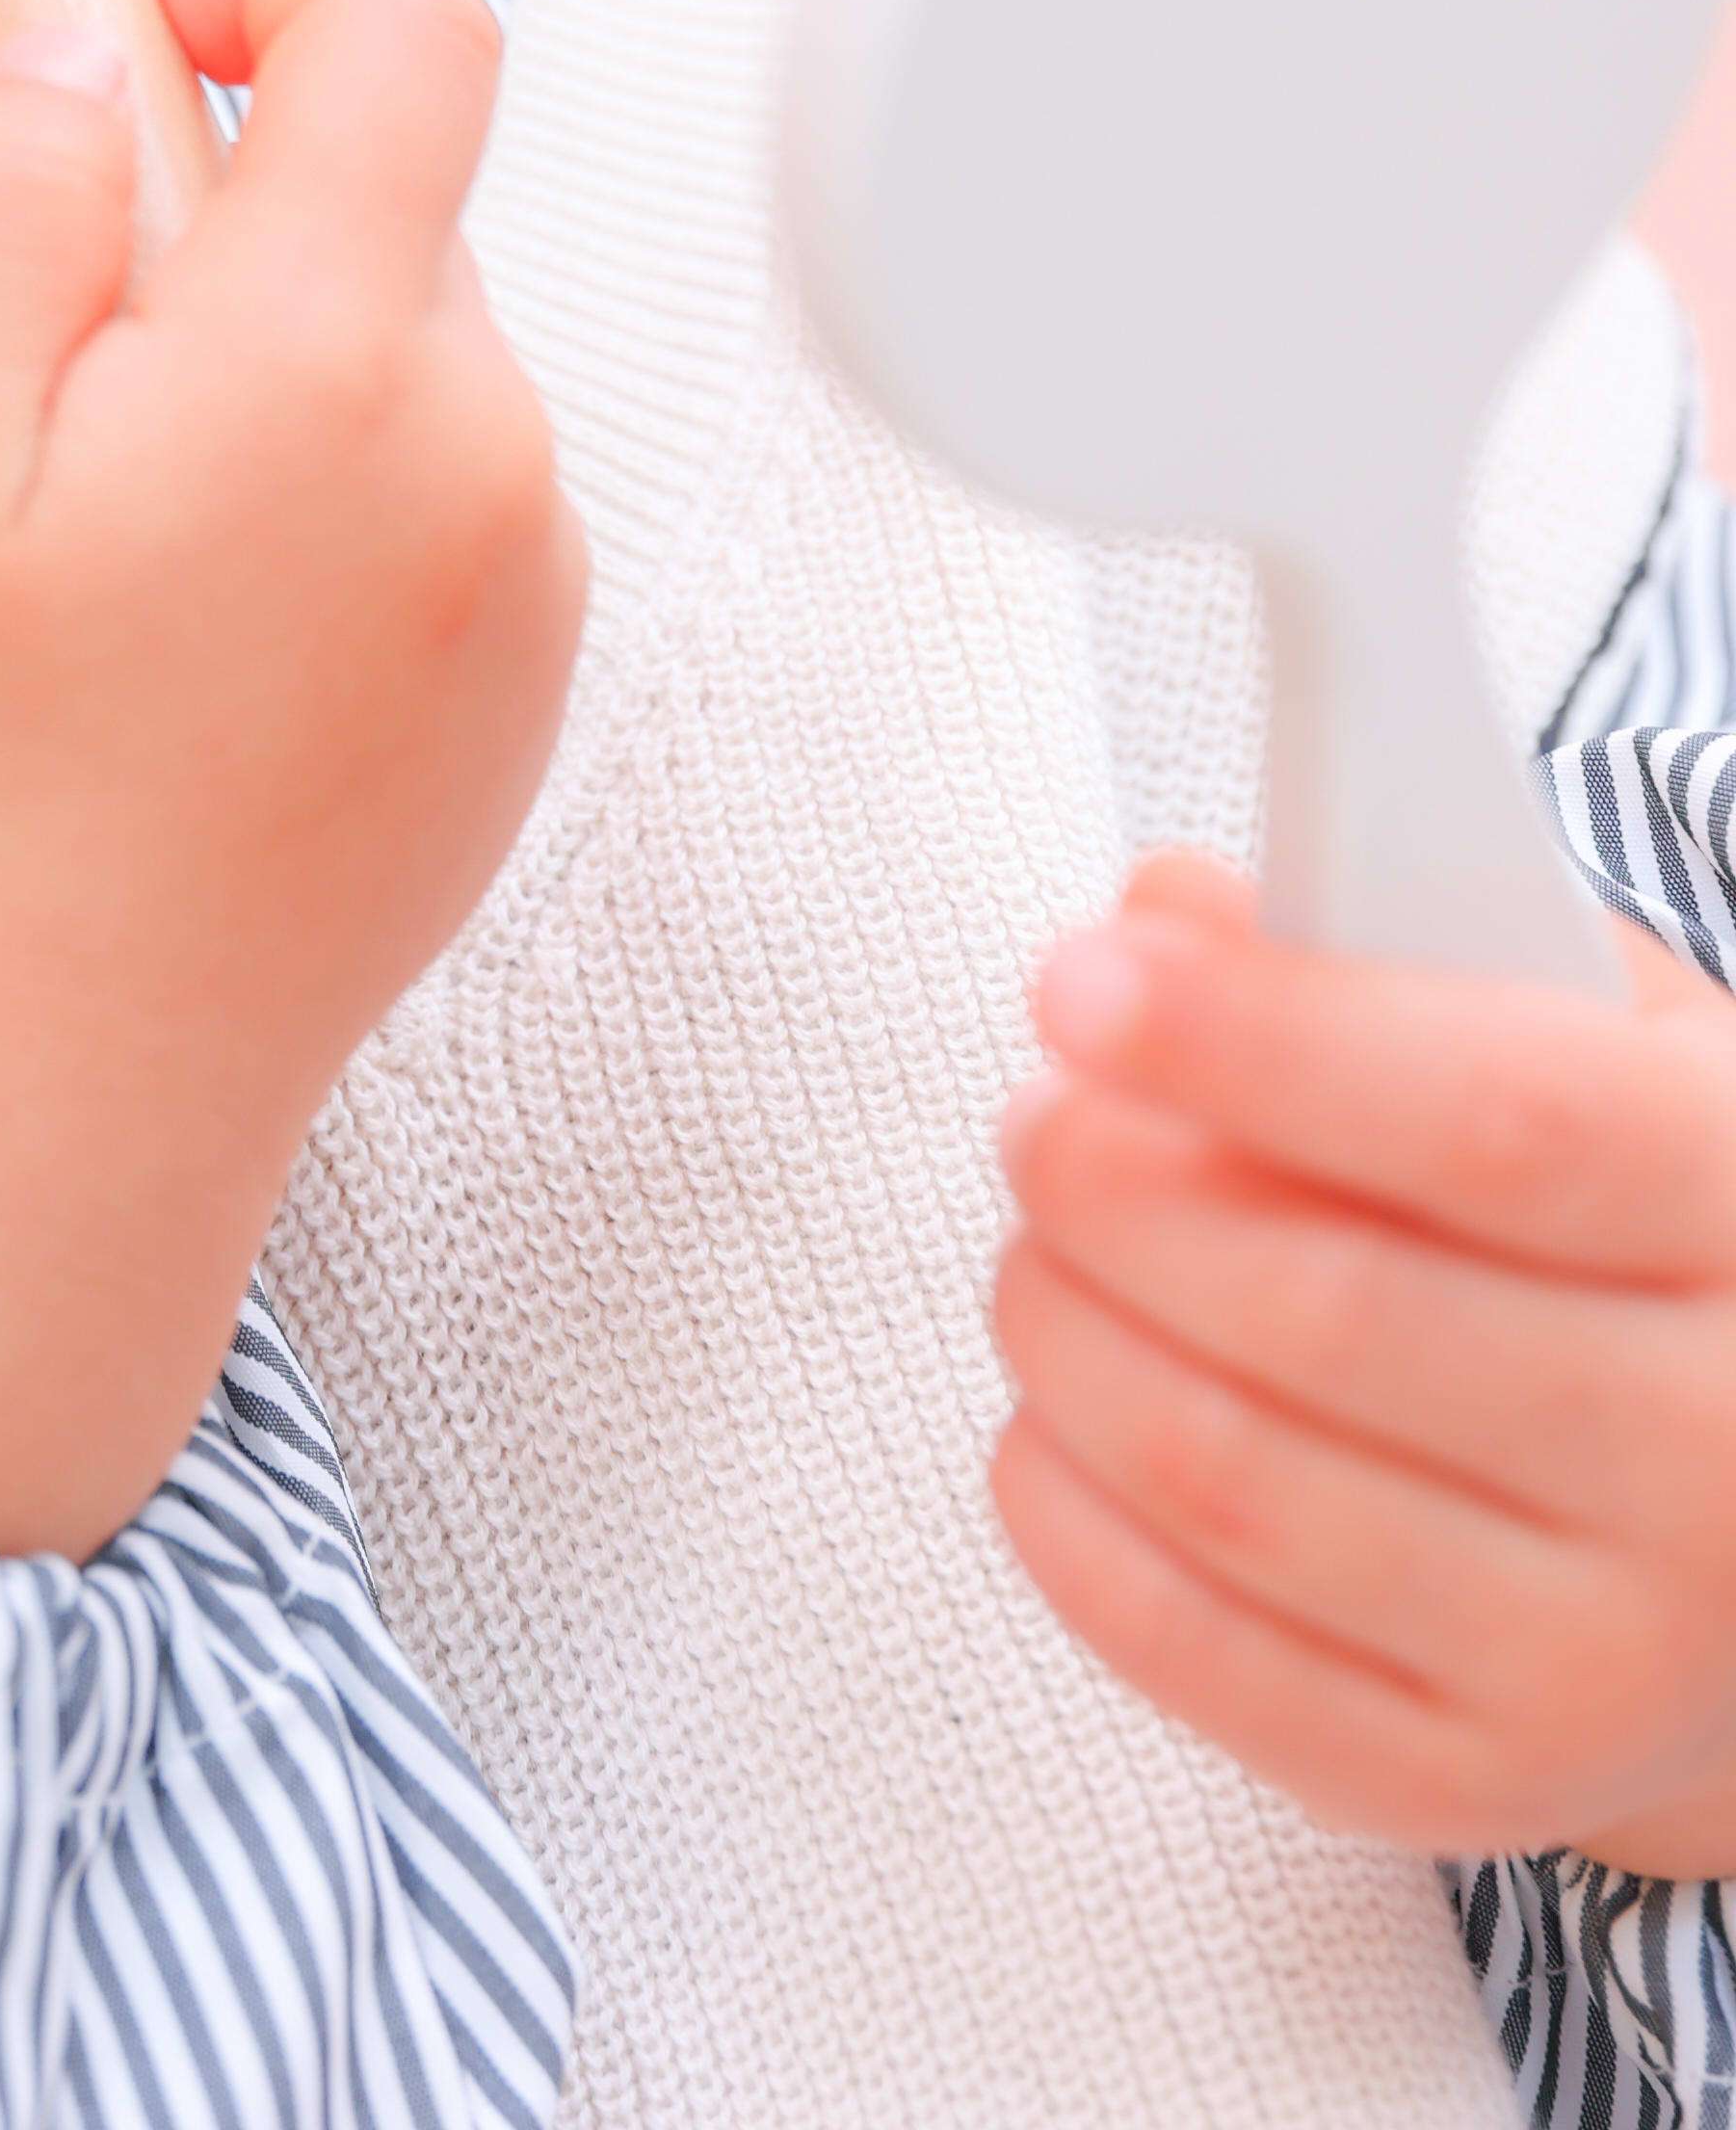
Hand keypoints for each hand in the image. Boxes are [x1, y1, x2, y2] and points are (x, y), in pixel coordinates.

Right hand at [0, 0, 580, 1553]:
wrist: (36, 1118)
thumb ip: (1, 179)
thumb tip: (79, 11)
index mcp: (335, 365)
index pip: (406, 29)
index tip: (141, 37)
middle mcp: (487, 458)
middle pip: (386, 195)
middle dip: (215, 213)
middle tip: (31, 371)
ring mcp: (528, 590)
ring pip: (399, 346)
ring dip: (255, 366)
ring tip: (86, 550)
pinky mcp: (523, 694)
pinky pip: (432, 493)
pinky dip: (311, 499)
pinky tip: (169, 649)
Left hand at [992, 852, 1735, 1867]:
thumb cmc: (1641, 1240)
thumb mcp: (1590, 1045)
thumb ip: (1388, 946)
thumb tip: (1163, 920)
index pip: (1495, 1125)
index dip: (1261, 1042)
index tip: (1078, 981)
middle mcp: (1713, 1466)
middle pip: (1335, 1310)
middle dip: (1117, 1193)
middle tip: (1036, 1122)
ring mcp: (1604, 1657)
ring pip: (1240, 1481)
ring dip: (1071, 1337)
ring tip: (1034, 1249)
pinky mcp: (1474, 1781)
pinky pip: (1205, 1655)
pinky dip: (1071, 1516)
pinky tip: (1046, 1415)